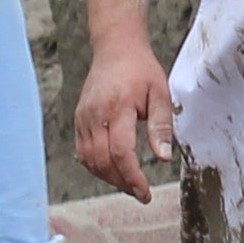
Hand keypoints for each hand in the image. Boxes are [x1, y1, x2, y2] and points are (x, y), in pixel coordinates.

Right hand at [71, 43, 177, 200]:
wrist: (115, 49)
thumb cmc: (141, 70)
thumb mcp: (160, 94)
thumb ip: (161, 127)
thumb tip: (164, 158)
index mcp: (118, 107)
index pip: (121, 152)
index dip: (133, 178)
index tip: (146, 192)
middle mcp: (95, 115)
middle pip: (102, 161)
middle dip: (122, 183)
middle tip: (140, 193)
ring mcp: (83, 118)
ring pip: (89, 160)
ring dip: (109, 178)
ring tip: (129, 184)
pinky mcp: (79, 120)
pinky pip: (83, 152)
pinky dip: (96, 167)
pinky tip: (113, 171)